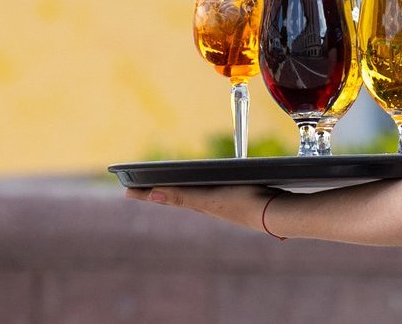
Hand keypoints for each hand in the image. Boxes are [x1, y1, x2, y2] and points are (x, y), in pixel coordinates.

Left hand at [125, 185, 279, 234]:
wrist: (275, 213)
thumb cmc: (242, 203)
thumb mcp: (209, 198)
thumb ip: (182, 196)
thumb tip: (151, 194)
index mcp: (198, 204)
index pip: (166, 197)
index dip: (147, 194)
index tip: (126, 192)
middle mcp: (207, 205)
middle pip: (177, 197)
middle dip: (159, 192)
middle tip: (141, 190)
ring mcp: (222, 203)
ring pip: (194, 196)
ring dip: (179, 191)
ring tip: (168, 188)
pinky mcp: (236, 198)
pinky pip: (209, 193)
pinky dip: (200, 189)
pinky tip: (207, 188)